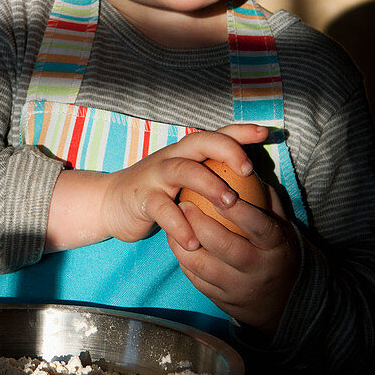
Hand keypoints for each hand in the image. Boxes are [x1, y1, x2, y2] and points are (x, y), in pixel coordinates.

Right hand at [100, 124, 268, 247]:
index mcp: (187, 152)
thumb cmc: (158, 192)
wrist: (110, 203)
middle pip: (200, 142)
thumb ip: (210, 176)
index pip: (216, 134)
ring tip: (230, 203)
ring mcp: (155, 175)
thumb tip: (255, 184)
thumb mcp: (185, 180)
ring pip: (183, 170)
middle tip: (249, 170)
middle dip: (226, 151)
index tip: (264, 133)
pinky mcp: (141, 198)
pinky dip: (179, 225)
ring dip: (209, 184)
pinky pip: (162, 209)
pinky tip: (194, 242)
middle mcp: (172, 157)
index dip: (240, 132)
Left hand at [168, 182, 298, 332]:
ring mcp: (238, 288)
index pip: (258, 226)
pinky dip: (182, 259)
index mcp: (275, 247)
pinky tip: (176, 241)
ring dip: (183, 241)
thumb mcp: (282, 227)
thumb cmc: (277, 252)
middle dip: (200, 223)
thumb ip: (267, 200)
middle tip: (183, 203)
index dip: (238, 210)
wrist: (282, 302)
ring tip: (174, 221)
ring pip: (203, 266)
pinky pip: (195, 279)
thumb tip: (246, 168)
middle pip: (224, 246)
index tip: (220, 191)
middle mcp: (258, 269)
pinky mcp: (221, 301)